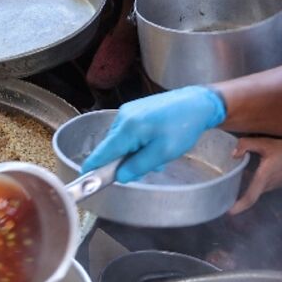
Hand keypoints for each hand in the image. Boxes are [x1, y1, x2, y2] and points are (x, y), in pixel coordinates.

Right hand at [80, 85, 226, 182]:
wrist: (197, 103)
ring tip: (158, 154)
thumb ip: (138, 165)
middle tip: (150, 167)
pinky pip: (129, 132)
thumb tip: (120, 176)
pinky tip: (155, 144)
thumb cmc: (183, 127)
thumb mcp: (163, 153)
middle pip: (112, 148)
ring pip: (122, 141)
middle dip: (125, 162)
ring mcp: (128, 111)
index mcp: (128, 127)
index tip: (84, 178)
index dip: (93, 167)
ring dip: (135, 153)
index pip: (103, 152)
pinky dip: (138, 142)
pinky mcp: (135, 110)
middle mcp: (123, 117)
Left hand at [229, 137, 281, 213]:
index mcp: (263, 178)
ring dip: (238, 190)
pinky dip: (245, 182)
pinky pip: (256, 185)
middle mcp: (265, 186)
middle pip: (247, 197)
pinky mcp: (272, 182)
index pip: (250, 198)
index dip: (238, 207)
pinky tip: (237, 171)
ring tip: (222, 182)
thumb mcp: (268, 144)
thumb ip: (248, 145)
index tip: (227, 212)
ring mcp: (269, 186)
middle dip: (232, 198)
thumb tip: (232, 154)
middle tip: (216, 194)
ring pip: (251, 191)